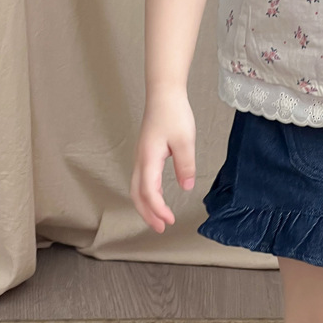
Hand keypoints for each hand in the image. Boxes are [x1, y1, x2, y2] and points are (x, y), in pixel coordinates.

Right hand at [130, 91, 196, 233]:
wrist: (163, 93)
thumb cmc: (173, 113)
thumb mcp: (185, 140)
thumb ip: (186, 165)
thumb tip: (186, 186)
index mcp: (148, 159)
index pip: (148, 192)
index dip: (158, 209)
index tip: (170, 221)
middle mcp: (140, 160)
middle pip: (137, 194)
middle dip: (147, 214)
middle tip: (160, 229)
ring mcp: (140, 156)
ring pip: (136, 187)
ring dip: (145, 205)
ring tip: (158, 217)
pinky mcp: (145, 152)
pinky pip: (140, 178)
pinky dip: (146, 193)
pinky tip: (156, 196)